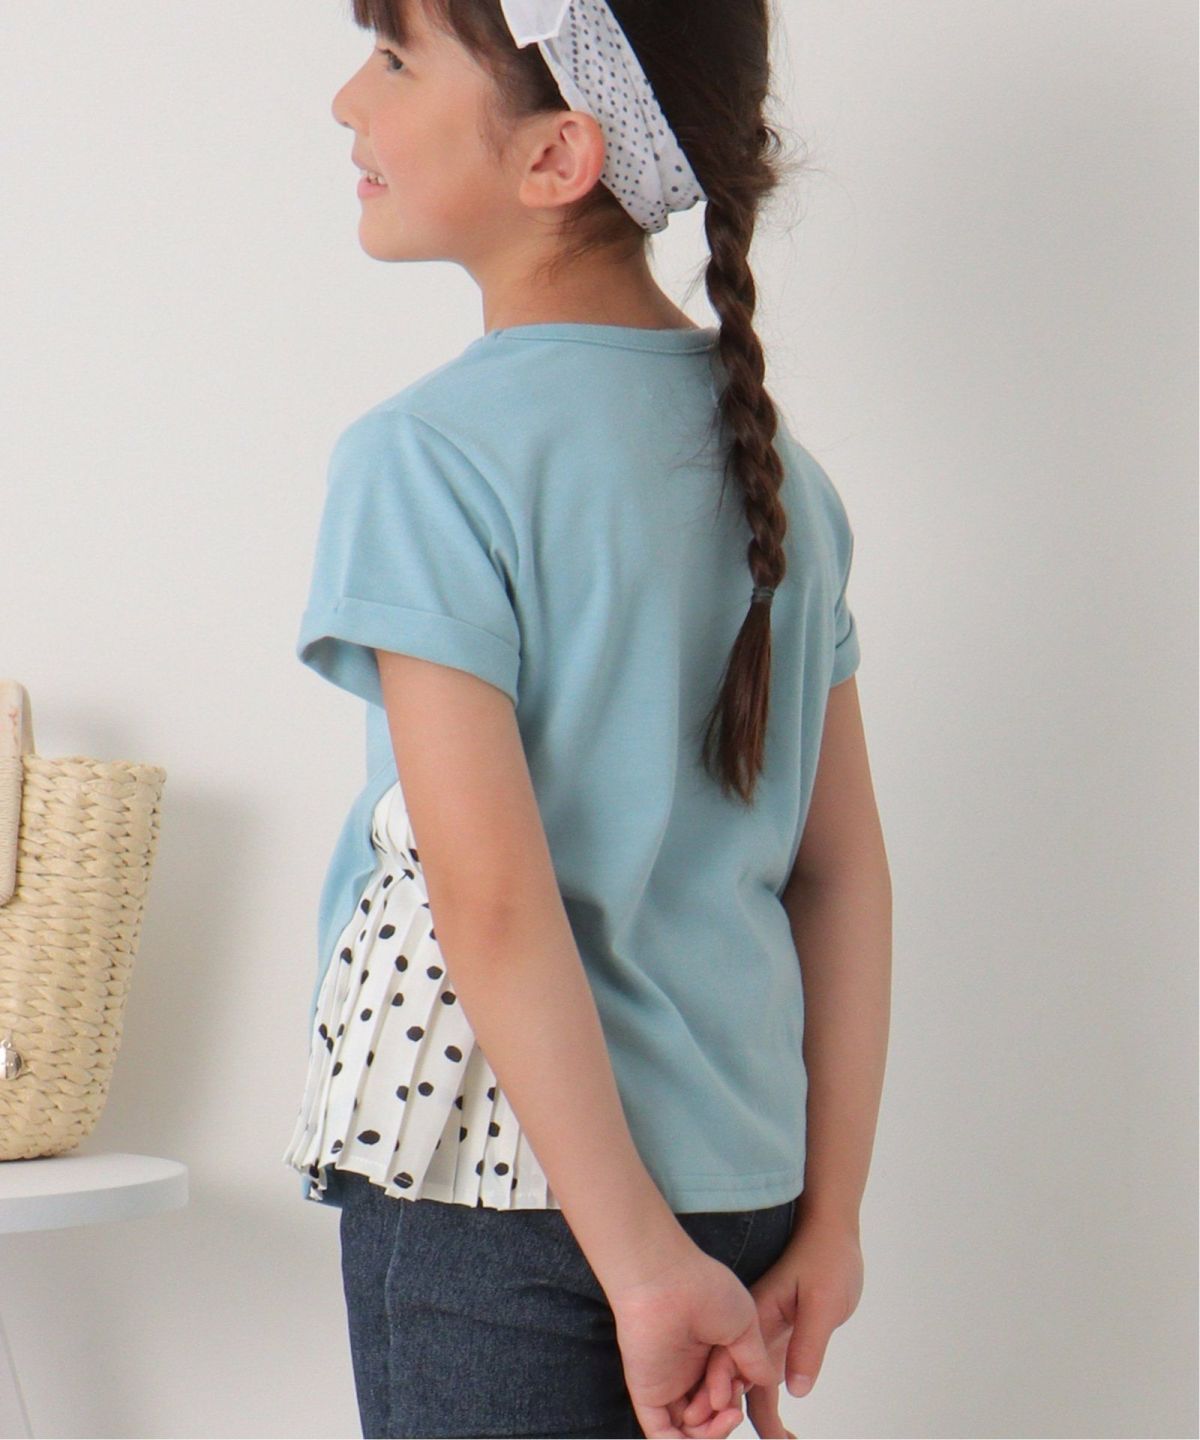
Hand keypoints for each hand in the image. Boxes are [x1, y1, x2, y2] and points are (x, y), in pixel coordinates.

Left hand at [607, 1240, 778, 1439]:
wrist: (667, 1280)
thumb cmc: (704, 1288)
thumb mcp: (744, 1326)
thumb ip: (754, 1360)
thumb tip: (767, 1383)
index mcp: (708, 1355)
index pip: (726, 1396)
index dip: (737, 1401)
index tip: (742, 1384)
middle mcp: (687, 1372)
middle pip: (710, 1418)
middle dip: (726, 1420)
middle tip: (730, 1405)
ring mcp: (667, 1385)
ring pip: (691, 1432)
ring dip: (712, 1434)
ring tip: (722, 1411)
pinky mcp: (649, 1395)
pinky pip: (662, 1436)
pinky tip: (701, 1438)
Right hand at [676, 1205, 863, 1438]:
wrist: (833, 1231)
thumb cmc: (828, 1257)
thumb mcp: (823, 1302)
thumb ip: (807, 1344)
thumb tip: (795, 1390)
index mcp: (755, 1315)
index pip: (729, 1363)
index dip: (723, 1398)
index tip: (733, 1425)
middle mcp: (752, 1328)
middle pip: (734, 1381)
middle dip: (737, 1419)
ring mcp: (763, 1335)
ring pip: (750, 1386)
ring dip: (760, 1420)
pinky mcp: (778, 1340)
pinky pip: (767, 1381)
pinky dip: (771, 1407)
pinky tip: (784, 1433)